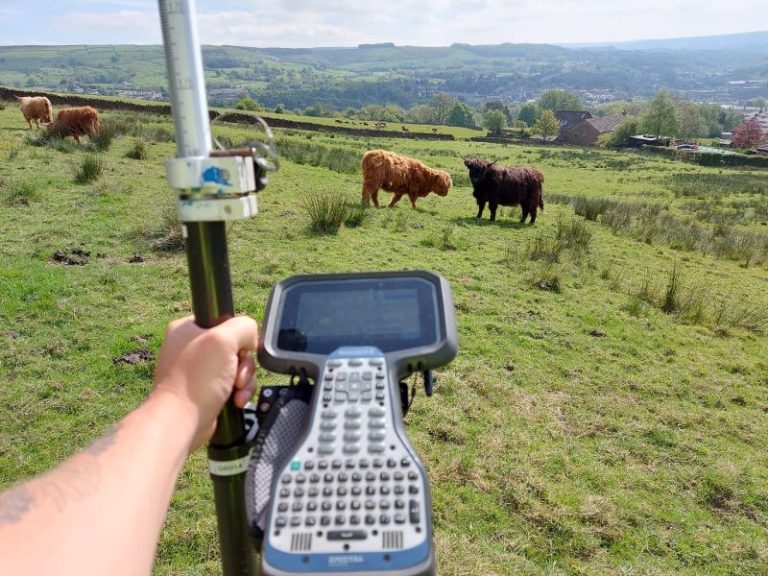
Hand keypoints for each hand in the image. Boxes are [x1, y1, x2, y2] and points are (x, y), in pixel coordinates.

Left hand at [151, 315, 258, 448]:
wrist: (181, 421)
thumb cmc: (196, 379)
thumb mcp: (224, 339)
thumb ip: (244, 327)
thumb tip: (249, 340)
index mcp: (187, 329)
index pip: (225, 321)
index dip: (238, 335)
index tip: (239, 349)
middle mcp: (191, 348)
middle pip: (235, 346)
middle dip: (243, 363)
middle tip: (237, 375)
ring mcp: (198, 370)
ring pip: (237, 367)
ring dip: (244, 380)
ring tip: (237, 391)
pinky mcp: (206, 390)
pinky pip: (233, 384)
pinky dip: (239, 392)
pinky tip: (236, 401)